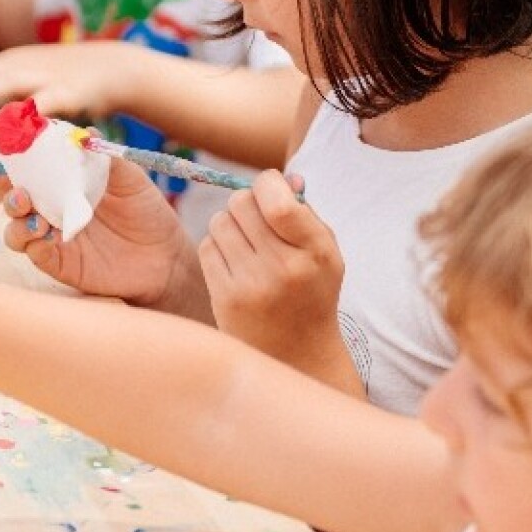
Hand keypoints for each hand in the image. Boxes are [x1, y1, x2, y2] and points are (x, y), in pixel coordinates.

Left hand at [0, 40, 135, 123]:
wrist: (114, 67)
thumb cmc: (62, 80)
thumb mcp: (23, 82)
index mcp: (3, 67)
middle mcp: (18, 68)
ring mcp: (43, 78)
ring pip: (11, 83)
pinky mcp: (70, 92)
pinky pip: (51, 103)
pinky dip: (36, 111)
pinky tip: (24, 122)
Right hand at [0, 155, 206, 314]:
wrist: (166, 255)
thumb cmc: (146, 212)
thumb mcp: (130, 179)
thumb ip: (106, 158)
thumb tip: (87, 132)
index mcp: (62, 181)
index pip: (27, 165)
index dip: (14, 155)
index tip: (12, 144)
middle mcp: (50, 208)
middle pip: (9, 194)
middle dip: (2, 185)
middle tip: (12, 182)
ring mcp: (52, 236)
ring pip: (14, 228)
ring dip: (16, 218)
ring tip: (33, 214)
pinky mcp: (60, 263)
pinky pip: (35, 253)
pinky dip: (33, 244)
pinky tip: (45, 236)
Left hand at [200, 172, 357, 386]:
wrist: (298, 355)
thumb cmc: (312, 292)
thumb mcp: (325, 253)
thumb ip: (305, 211)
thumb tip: (283, 177)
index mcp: (315, 251)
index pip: (277, 200)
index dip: (267, 183)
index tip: (270, 191)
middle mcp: (284, 268)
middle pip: (240, 203)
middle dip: (246, 203)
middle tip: (256, 219)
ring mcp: (251, 286)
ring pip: (219, 222)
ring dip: (229, 225)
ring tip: (246, 243)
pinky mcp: (225, 299)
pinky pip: (206, 247)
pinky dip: (217, 247)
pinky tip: (234, 263)